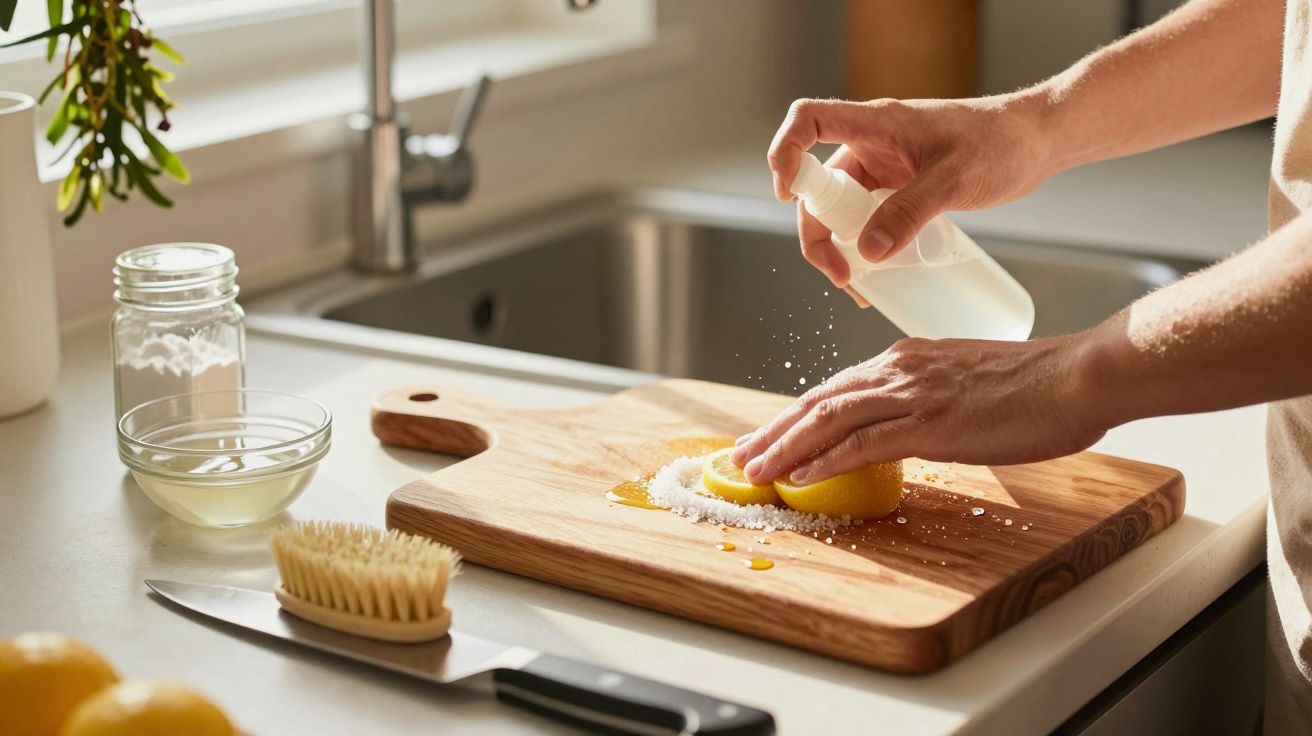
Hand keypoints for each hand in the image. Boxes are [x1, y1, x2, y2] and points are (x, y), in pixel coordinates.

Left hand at [730, 335, 1106, 484]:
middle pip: (819, 399)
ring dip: (784, 446)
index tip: (769, 432)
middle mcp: (899, 370)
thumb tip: (915, 426)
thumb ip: (934, 399)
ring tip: (752, 470)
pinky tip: (798, 476)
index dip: (797, 413)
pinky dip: (824, 460)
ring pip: (828, 418)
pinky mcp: (930, 423)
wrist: (1077, 377)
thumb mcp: (969, 383)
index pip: (837, 387)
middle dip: (774, 429)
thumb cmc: (1037, 385)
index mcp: (907, 359)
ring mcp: (912, 395)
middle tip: (739, 454)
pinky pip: (862, 443)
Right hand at [767, 96, 1055, 304]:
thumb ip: (910, 212)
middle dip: (818, 235)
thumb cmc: (1001, 145)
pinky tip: (879, 278)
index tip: (785, 195)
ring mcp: (883, 169)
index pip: (809, 121)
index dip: (785, 153)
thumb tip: (866, 253)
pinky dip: (863, 248)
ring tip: (862, 288)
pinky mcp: (899, 189)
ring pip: (840, 211)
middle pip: (818, 187)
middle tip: (843, 276)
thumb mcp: (956, 180)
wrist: (1037, 144)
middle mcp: (871, 145)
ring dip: (839, 249)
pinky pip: (866, 219)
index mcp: (876, 125)